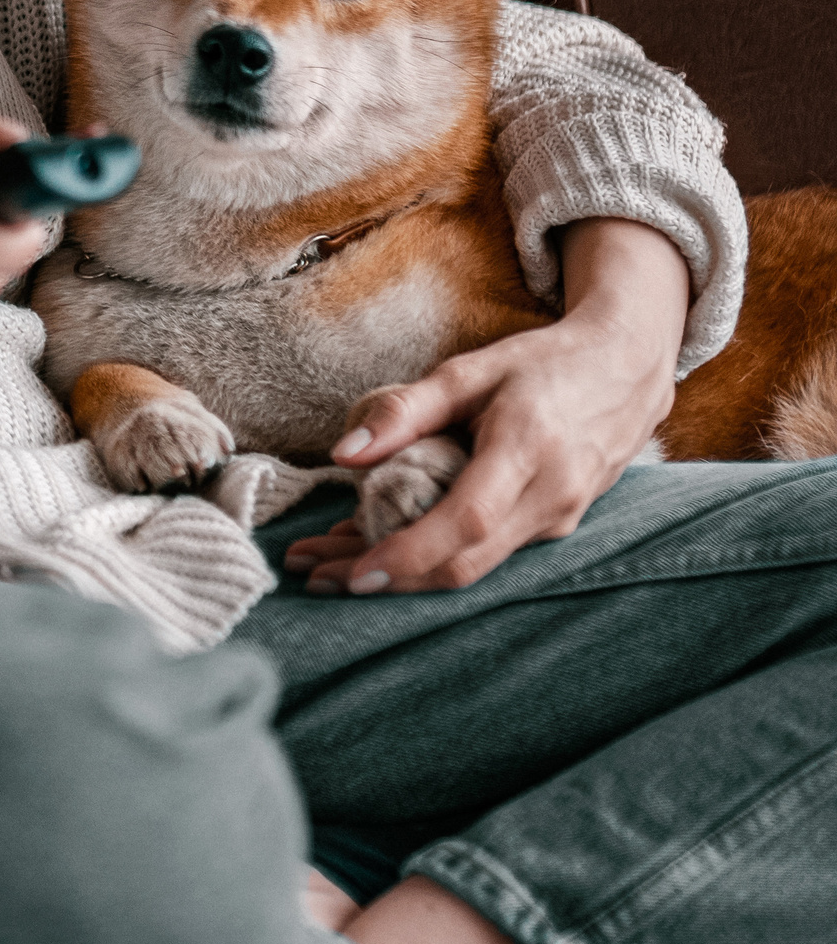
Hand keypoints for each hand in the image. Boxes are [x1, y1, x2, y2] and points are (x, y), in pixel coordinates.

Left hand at [283, 217, 688, 595]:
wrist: (627, 369)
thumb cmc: (544, 363)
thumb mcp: (470, 371)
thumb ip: (406, 411)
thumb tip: (343, 454)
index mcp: (527, 451)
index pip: (465, 522)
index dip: (409, 555)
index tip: (353, 576)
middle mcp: (551, 497)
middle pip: (465, 562)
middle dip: (389, 580)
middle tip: (315, 579)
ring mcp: (560, 519)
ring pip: (475, 565)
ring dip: (406, 573)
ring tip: (331, 565)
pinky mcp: (557, 525)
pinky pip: (491, 552)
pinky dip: (436, 555)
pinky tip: (386, 546)